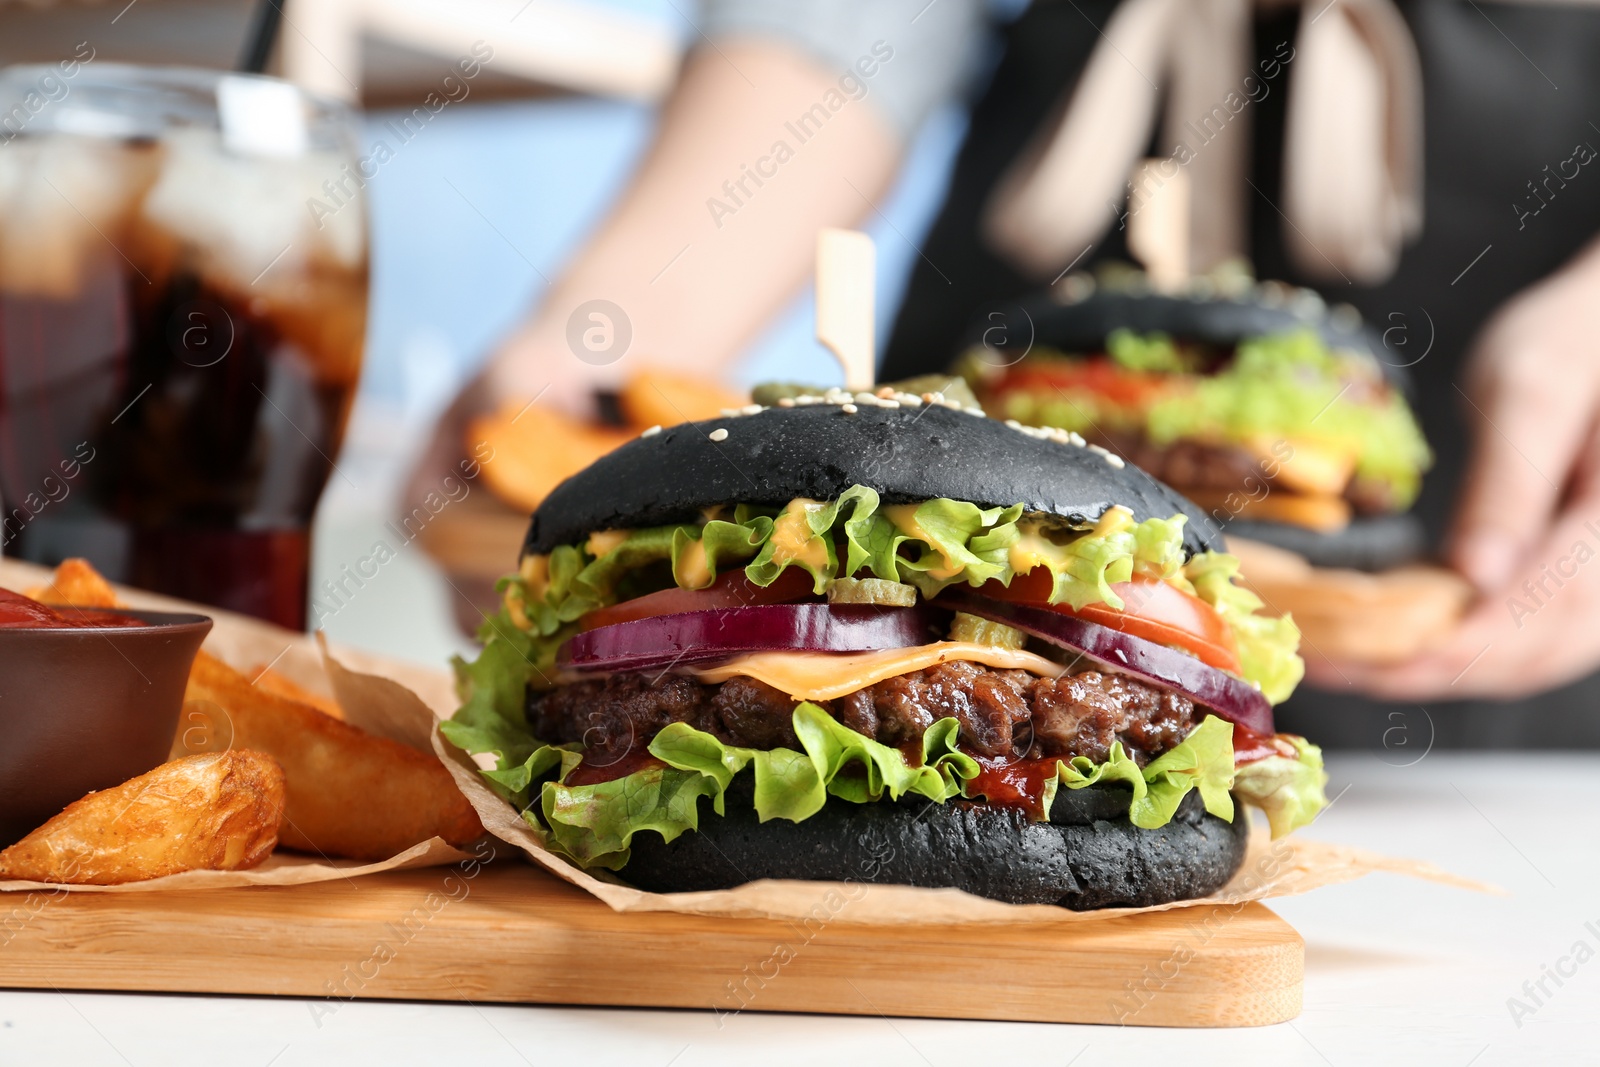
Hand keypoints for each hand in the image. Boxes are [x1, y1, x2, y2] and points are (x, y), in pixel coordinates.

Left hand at [1314, 244, 1599, 699]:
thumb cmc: (1573, 343)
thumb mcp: (1533, 391)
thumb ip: (1509, 484)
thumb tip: (1476, 575)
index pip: (1544, 610)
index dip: (1461, 649)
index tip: (1380, 664)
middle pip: (1538, 651)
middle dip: (1433, 670)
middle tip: (1333, 666)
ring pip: (1537, 658)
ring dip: (1443, 671)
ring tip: (1348, 661)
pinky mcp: (1587, 583)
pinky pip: (1534, 638)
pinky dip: (1467, 649)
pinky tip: (1400, 640)